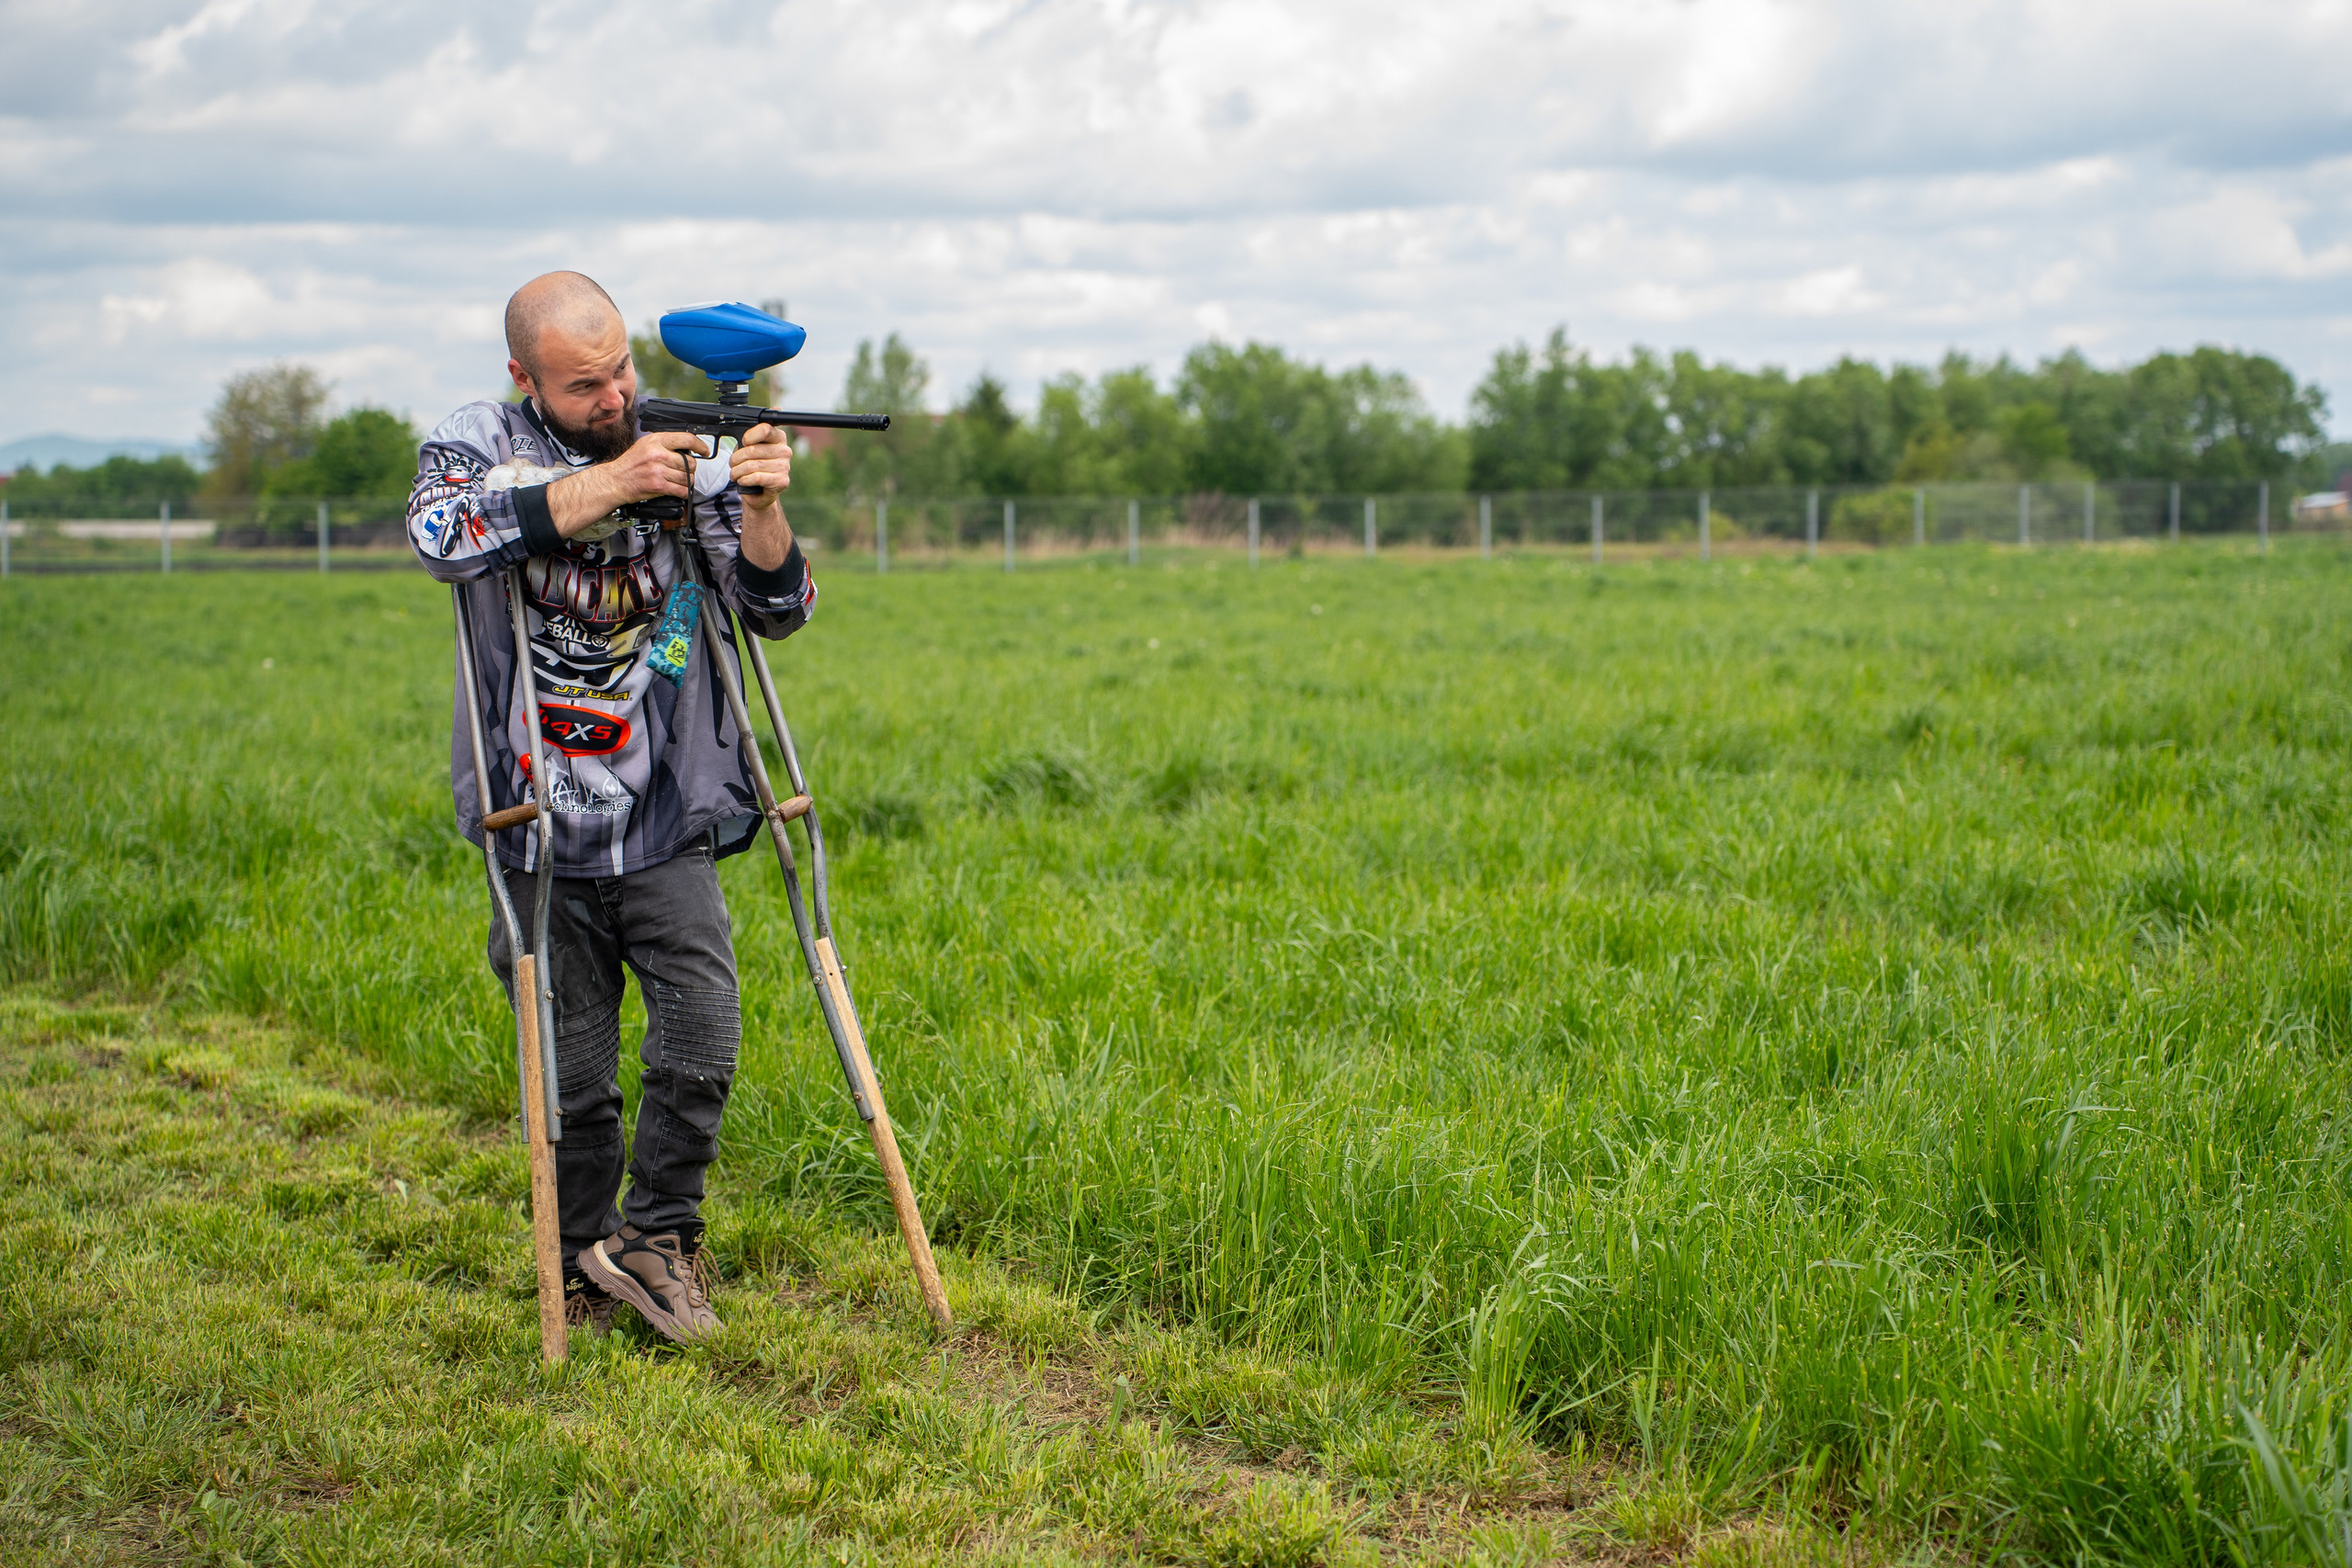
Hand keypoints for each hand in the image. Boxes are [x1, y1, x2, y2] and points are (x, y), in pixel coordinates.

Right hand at [546, 432, 709, 538]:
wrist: (615, 481)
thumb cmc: (630, 464)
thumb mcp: (645, 445)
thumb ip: (664, 444)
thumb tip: (687, 447)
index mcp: (655, 440)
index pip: (686, 439)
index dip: (700, 445)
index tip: (704, 451)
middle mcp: (657, 454)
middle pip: (689, 462)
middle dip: (690, 468)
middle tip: (683, 471)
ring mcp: (658, 470)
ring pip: (687, 477)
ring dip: (687, 481)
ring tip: (678, 481)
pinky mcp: (658, 486)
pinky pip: (682, 490)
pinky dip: (684, 492)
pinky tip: (679, 490)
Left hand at [731, 423, 792, 509]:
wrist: (760, 491)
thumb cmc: (754, 465)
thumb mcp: (749, 448)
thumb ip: (747, 440)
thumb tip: (740, 437)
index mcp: (778, 438)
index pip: (764, 429)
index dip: (749, 437)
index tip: (743, 443)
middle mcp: (785, 451)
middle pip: (753, 450)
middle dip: (736, 458)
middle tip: (733, 464)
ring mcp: (784, 466)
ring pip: (752, 465)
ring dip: (737, 471)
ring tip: (735, 474)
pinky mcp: (781, 481)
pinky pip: (757, 477)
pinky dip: (744, 479)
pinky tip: (742, 480)